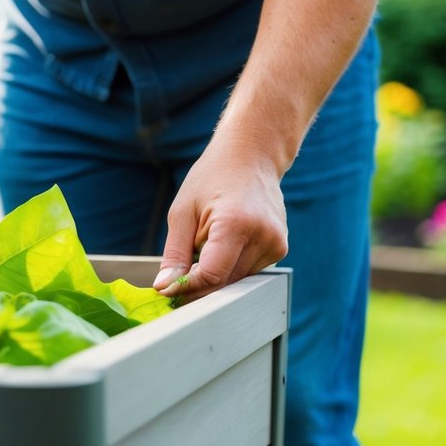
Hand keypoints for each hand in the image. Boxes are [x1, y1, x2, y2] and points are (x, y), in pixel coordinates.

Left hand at [153, 145, 288, 301]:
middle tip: (178, 271)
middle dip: (198, 283)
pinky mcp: (280, 249)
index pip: (211, 276)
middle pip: (224, 283)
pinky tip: (225, 242)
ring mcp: (276, 244)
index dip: (187, 287)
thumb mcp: (183, 212)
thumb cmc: (212, 178)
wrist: (251, 156)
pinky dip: (230, 265)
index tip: (168, 289)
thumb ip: (175, 254)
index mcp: (237, 224)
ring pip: (235, 281)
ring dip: (215, 273)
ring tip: (207, 242)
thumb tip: (166, 287)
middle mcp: (263, 237)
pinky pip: (247, 271)